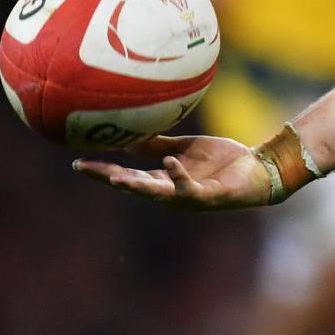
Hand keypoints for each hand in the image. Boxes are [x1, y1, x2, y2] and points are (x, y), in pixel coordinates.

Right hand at [71, 134, 274, 210]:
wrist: (258, 169)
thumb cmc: (223, 161)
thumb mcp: (186, 149)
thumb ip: (160, 145)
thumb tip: (130, 137)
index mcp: (162, 179)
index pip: (125, 174)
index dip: (101, 169)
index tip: (76, 162)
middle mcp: (170, 192)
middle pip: (133, 186)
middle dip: (108, 177)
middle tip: (86, 168)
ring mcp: (187, 196)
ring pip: (155, 193)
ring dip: (135, 185)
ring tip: (114, 176)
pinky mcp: (208, 196)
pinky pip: (189, 187)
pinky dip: (178, 175)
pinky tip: (169, 162)